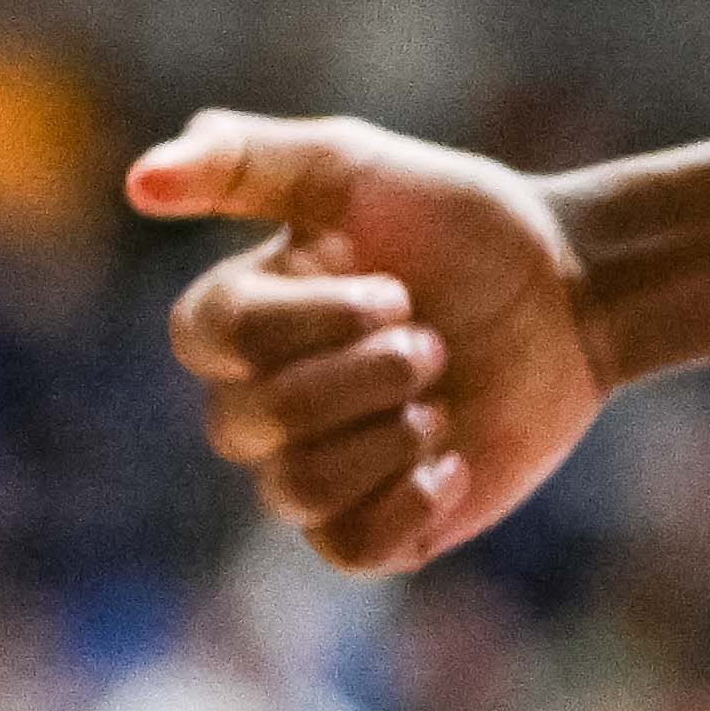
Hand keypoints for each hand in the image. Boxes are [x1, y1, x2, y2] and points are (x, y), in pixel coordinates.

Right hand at [124, 111, 608, 572]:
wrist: (571, 288)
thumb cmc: (457, 219)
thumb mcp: (353, 166)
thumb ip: (244, 160)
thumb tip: (137, 180)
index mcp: (244, 315)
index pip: (208, 339)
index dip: (305, 323)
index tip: (395, 291)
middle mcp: (263, 398)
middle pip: (246, 425)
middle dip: (360, 379)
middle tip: (434, 342)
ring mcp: (317, 466)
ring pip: (292, 491)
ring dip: (385, 439)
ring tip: (442, 400)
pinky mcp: (375, 525)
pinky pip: (346, 549)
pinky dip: (407, 504)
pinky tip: (455, 459)